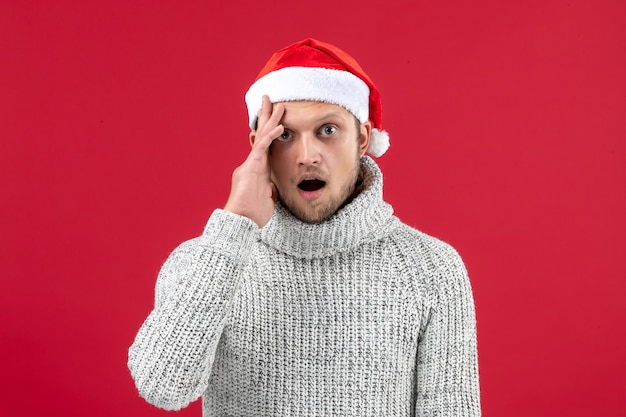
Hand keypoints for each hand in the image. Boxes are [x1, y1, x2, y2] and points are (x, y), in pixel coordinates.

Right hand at [224, 95, 283, 227]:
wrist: (241, 222)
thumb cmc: (253, 215)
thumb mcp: (266, 200)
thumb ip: (269, 190)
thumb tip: (273, 187)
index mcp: (257, 171)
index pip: (266, 147)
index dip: (270, 133)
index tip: (276, 120)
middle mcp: (252, 164)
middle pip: (262, 135)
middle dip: (268, 118)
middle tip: (273, 101)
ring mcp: (250, 165)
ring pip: (262, 137)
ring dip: (272, 120)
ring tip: (280, 106)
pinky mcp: (251, 168)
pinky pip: (263, 148)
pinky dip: (271, 136)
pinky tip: (280, 126)